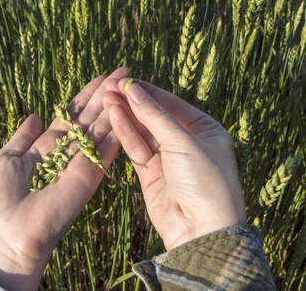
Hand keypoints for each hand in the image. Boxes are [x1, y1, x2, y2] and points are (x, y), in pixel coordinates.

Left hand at [0, 67, 129, 289]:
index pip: (70, 116)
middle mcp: (67, 152)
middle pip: (90, 118)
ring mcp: (80, 163)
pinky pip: (106, 150)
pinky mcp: (90, 176)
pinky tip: (129, 111)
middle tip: (123, 72)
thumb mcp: (5, 158)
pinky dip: (118, 131)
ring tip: (128, 83)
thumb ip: (22, 137)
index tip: (100, 77)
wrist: (9, 232)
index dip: (84, 96)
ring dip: (114, 107)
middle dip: (105, 95)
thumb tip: (35, 114)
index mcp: (46, 147)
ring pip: (101, 129)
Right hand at [102, 79, 245, 250]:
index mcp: (205, 129)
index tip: (126, 81)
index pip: (172, 104)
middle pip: (154, 117)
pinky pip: (136, 149)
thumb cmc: (204, 181)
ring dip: (125, 115)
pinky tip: (114, 117)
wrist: (201, 229)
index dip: (148, 92)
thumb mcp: (183, 141)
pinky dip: (125, 134)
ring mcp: (167, 158)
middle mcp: (186, 142)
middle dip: (133, 102)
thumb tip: (133, 90)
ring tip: (106, 98)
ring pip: (142, 132)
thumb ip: (155, 116)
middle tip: (110, 87)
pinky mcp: (150, 174)